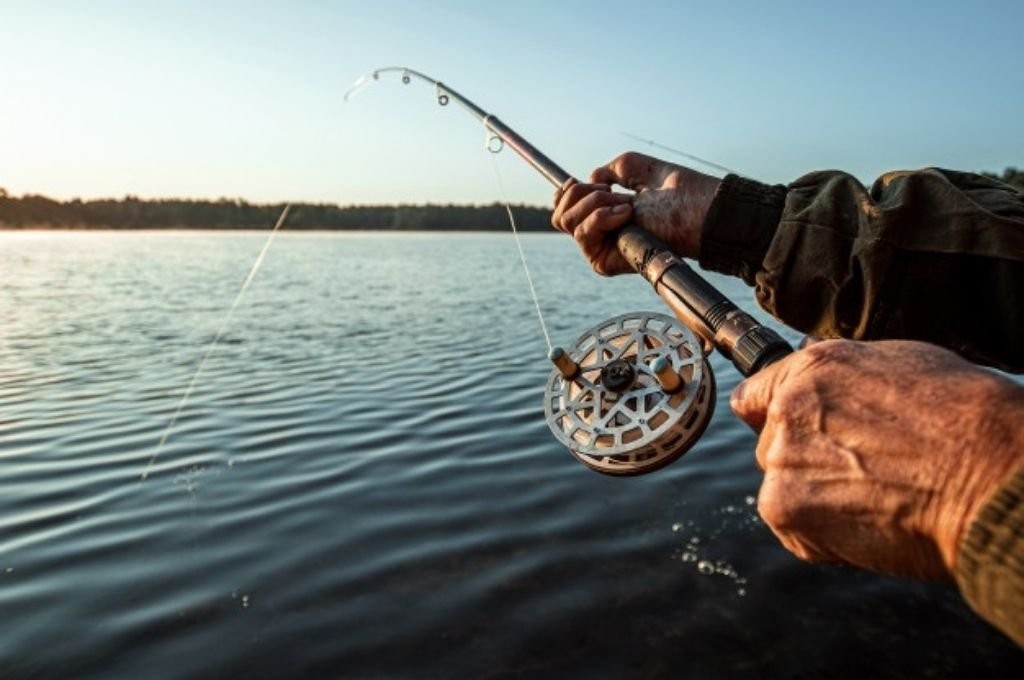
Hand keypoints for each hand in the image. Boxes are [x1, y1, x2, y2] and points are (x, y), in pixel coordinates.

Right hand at [550, 152, 720, 274]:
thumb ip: (609, 169)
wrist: (697, 212)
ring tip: (626, 205)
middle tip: (614, 192)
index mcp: (604, 214)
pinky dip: (601, 216)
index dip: (566, 191)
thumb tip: (589, 180)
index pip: (563, 207)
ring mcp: (600, 248)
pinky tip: (626, 214)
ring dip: (594, 202)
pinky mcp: (603, 262)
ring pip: (566, 221)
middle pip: (558, 214)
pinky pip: (582, 233)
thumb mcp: (636, 168)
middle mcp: (599, 233)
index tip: (583, 180)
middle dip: (582, 193)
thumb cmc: (677, 192)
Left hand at [731, 339, 1023, 579]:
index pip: (755, 395)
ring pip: (783, 488)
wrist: (989, 475)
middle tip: (863, 474)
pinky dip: (825, 538)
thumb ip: (846, 381)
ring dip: (816, 500)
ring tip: (878, 498)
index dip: (770, 417)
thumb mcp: (902, 368)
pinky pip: (795, 530)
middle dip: (805, 463)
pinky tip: (873, 522)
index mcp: (814, 368)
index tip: (785, 434)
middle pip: (771, 447)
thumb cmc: (966, 422)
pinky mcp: (783, 507)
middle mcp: (787, 408)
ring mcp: (780, 458)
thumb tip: (827, 386)